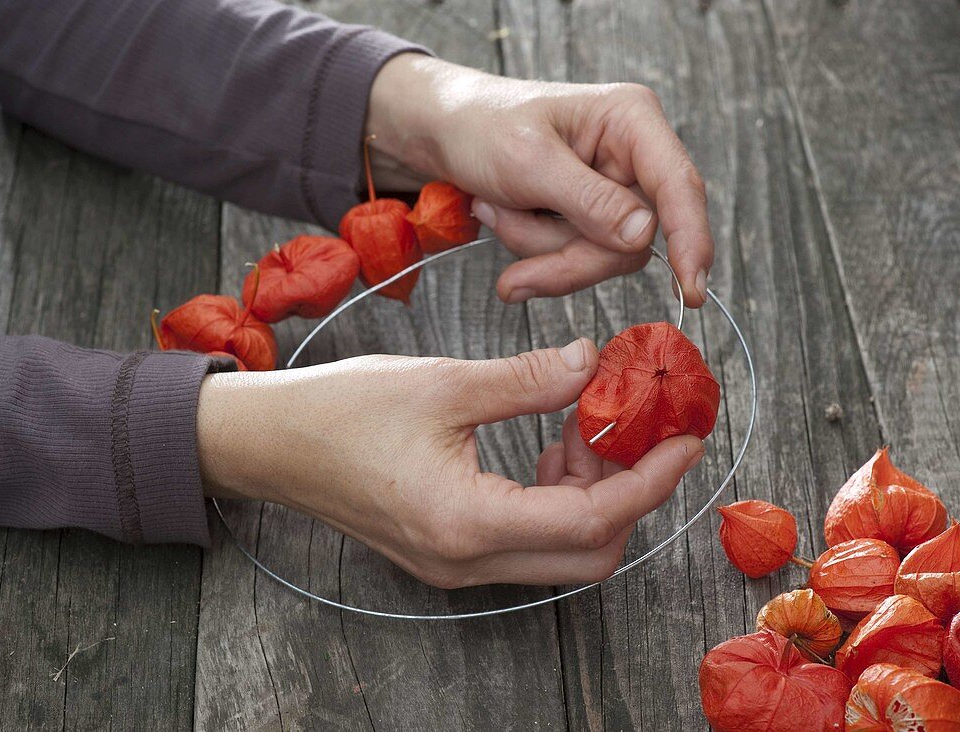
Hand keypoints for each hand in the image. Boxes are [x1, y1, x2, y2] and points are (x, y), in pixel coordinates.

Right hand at [197, 339, 703, 587]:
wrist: (272, 445)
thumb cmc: (342, 411)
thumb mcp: (443, 383)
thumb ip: (528, 380)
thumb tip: (593, 362)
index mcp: (467, 522)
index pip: (592, 520)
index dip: (650, 481)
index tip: (686, 441)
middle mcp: (467, 561)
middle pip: (589, 554)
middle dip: (628, 492)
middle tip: (631, 428)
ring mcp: (457, 565)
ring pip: (561, 552)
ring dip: (591, 495)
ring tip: (580, 425)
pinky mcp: (448, 553)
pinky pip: (527, 541)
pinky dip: (556, 499)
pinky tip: (546, 446)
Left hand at [366, 54, 714, 306]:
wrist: (440, 131)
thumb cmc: (481, 126)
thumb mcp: (529, 162)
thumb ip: (590, 201)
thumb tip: (645, 236)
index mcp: (631, 120)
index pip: (678, 185)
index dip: (690, 239)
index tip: (692, 289)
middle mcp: (631, 155)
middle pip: (633, 239)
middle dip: (568, 256)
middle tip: (516, 273)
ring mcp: (611, 190)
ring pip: (601, 256)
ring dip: (541, 249)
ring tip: (495, 210)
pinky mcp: (588, 217)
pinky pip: (576, 258)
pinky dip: (533, 250)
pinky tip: (502, 217)